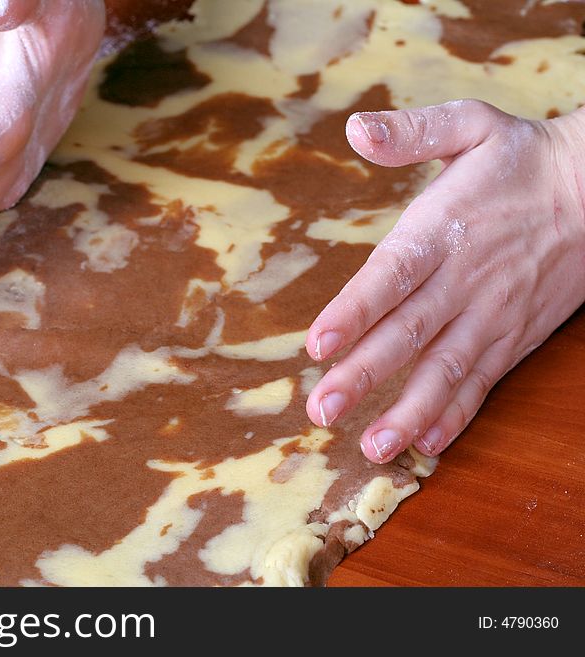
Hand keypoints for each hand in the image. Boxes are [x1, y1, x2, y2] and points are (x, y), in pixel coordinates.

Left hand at [305, 100, 584, 462]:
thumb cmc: (524, 160)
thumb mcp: (471, 126)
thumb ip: (413, 132)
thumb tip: (355, 129)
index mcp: (443, 230)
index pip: (392, 277)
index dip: (354, 312)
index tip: (317, 345)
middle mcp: (465, 280)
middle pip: (409, 334)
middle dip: (365, 376)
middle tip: (322, 410)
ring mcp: (492, 315)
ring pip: (447, 371)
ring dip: (408, 410)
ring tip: (373, 446)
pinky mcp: (514, 336)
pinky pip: (483, 382)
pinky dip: (457, 414)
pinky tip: (428, 441)